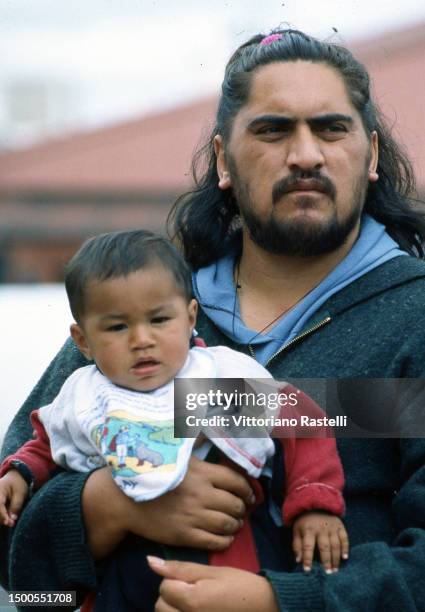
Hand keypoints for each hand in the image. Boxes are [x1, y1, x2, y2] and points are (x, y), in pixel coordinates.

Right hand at [0, 469, 28, 526]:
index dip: (3, 515)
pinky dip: (1, 516)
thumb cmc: (18, 485)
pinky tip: (7, 519)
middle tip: (11, 524)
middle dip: (1, 518)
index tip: (9, 523)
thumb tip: (12, 520)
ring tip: (10, 521)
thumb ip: (16, 506)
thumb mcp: (20, 493)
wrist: (14, 478)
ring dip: (1, 519)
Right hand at [83, 457, 254, 559]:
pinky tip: (225, 537)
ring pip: (228, 524)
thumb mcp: (178, 454)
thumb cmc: (154, 474)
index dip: (247, 489)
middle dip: (243, 508)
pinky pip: (215, 542)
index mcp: (201, 473)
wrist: (127, 500)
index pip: (236, 481)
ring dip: (236, 525)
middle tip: (242, 510)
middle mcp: (201, 494)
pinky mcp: (185, 535)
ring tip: (235, 523)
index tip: (249, 494)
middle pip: (235, 504)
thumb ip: (197, 444)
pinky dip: (225, 541)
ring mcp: (193, 516)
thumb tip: (211, 428)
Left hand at [147, 557, 278, 611]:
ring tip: (195, 605)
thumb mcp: (212, 572)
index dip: (176, 580)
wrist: (266, 607)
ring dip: (175, 610)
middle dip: (172, 597)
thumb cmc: (240, 586)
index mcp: (192, 601)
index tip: (193, 580)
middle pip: (160, 607)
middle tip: (194, 593)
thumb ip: (181, 569)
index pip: (164, 587)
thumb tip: (150, 561)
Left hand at [292, 511, 348, 572]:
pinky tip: (344, 558)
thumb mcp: (297, 530)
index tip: (307, 570)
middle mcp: (321, 529)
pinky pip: (344, 538)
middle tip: (327, 573)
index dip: (307, 558)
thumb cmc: (305, 522)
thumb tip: (298, 561)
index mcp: (308, 530)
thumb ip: (297, 545)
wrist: (316, 504)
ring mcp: (332, 527)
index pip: (307, 546)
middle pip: (324, 547)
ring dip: (336, 558)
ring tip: (335, 570)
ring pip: (335, 544)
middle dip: (326, 561)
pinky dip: (345, 548)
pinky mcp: (340, 526)